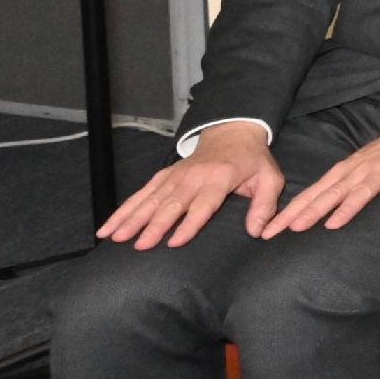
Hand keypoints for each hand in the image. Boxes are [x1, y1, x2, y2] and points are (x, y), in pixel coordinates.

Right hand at [99, 123, 282, 249]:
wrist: (232, 133)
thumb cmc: (253, 161)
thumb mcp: (270, 179)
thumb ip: (265, 205)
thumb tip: (257, 232)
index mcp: (220, 177)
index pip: (203, 204)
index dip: (189, 223)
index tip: (175, 242)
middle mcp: (193, 176)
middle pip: (171, 203)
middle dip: (154, 225)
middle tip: (140, 245)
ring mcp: (175, 175)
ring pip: (150, 199)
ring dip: (131, 218)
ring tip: (115, 237)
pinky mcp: (164, 176)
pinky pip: (141, 194)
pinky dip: (123, 210)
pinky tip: (109, 226)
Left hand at [265, 110, 379, 234]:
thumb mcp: (362, 167)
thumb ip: (344, 186)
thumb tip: (321, 210)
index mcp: (345, 171)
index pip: (311, 194)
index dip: (290, 212)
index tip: (270, 231)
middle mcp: (359, 170)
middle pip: (329, 193)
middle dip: (307, 212)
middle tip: (285, 230)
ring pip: (360, 191)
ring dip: (346, 208)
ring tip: (331, 225)